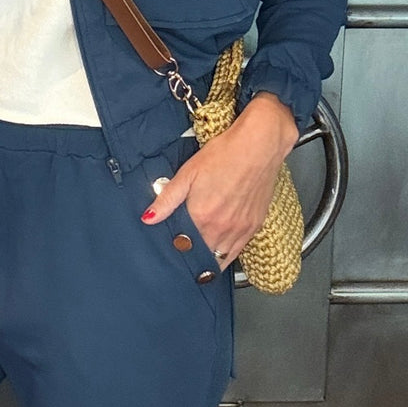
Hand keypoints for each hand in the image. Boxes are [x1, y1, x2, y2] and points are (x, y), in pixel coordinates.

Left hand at [141, 94, 299, 265]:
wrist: (259, 145)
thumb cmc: (224, 154)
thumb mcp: (188, 173)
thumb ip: (167, 199)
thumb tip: (148, 218)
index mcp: (202, 216)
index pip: (185, 248)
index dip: (177, 253)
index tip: (171, 254)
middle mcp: (223, 227)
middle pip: (204, 257)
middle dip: (192, 260)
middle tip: (183, 259)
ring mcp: (241, 228)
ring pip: (222, 259)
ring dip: (210, 261)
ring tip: (199, 261)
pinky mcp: (255, 225)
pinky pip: (238, 250)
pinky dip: (227, 254)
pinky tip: (219, 250)